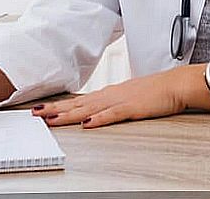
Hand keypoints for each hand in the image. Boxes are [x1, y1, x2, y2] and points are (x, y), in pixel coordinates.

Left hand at [30, 67, 198, 128]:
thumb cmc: (154, 92)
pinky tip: (87, 124)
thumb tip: (96, 113)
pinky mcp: (132, 108)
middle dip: (55, 110)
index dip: (58, 106)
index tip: (41, 109)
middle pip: (77, 105)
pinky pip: (113, 115)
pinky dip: (99, 120)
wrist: (174, 85)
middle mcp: (109, 95)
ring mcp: (120, 101)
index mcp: (108, 94)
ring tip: (51, 119)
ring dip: (69, 115)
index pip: (78, 102)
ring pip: (89, 109)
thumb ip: (112, 105)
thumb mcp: (128, 98)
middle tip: (35, 114)